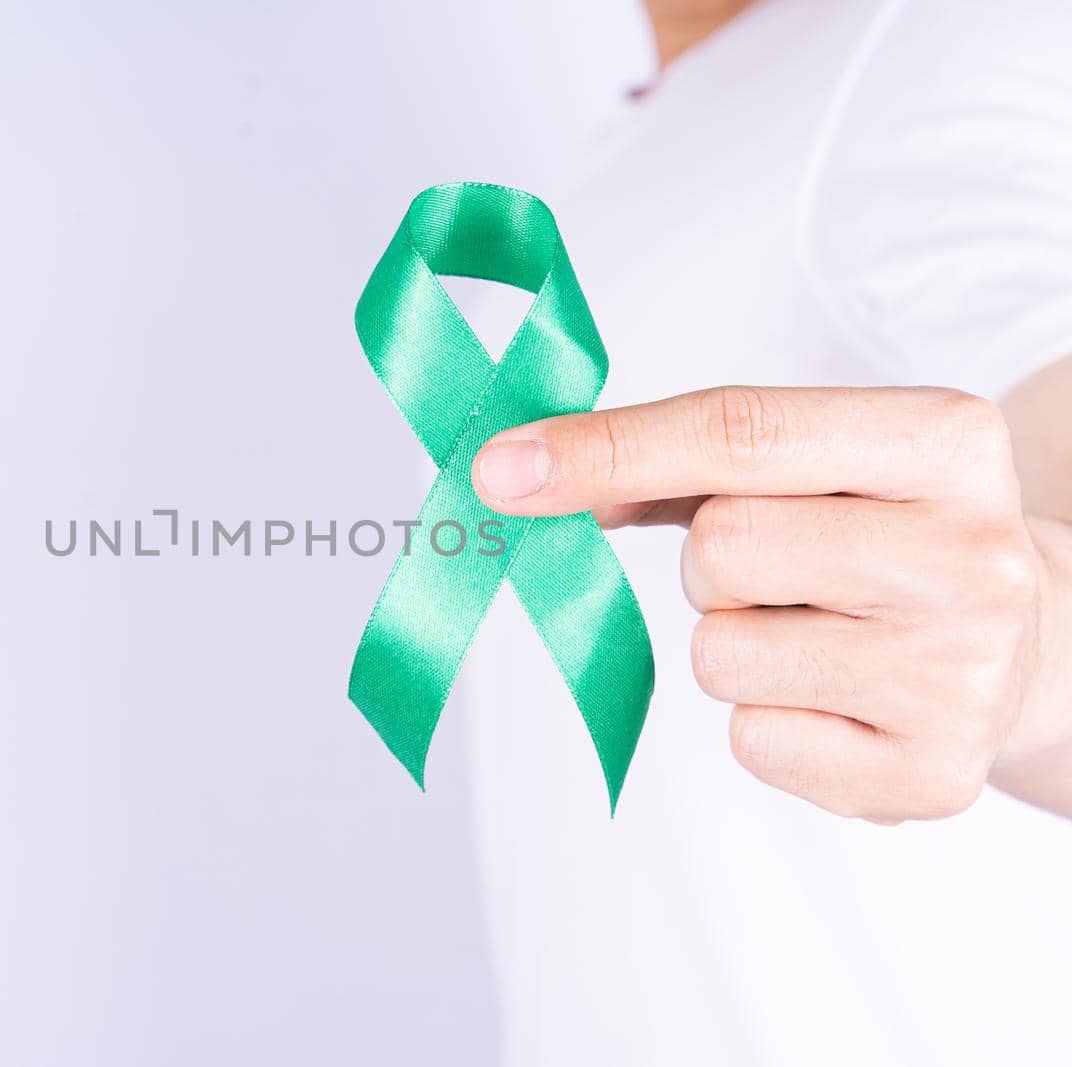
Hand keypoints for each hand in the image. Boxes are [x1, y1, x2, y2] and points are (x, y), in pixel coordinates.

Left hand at [472, 386, 1070, 822]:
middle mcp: (974, 554)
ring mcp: (959, 673)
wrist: (1032, 644)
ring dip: (733, 646)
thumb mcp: (819, 465)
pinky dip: (766, 722)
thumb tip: (528, 477)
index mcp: (946, 441)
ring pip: (718, 654)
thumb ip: (680, 462)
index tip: (501, 470)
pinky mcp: (929, 773)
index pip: (738, 431)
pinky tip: (838, 699)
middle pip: (720, 549)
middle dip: (713, 566)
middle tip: (787, 574)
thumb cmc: (887, 535)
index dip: (606, 449)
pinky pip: (747, 742)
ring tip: (821, 635)